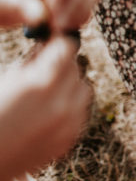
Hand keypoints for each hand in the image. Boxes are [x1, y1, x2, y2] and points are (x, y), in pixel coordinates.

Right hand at [0, 36, 91, 180]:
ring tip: (44, 92)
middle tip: (43, 68)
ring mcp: (69, 124)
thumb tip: (49, 47)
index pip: (66, 48)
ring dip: (69, 85)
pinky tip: (47, 111)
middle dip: (61, 64)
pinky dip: (69, 106)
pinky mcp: (70, 139)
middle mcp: (61, 104)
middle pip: (75, 67)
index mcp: (39, 85)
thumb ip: (31, 64)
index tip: (52, 42)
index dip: (58, 43)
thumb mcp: (5, 82)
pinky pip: (80, 111)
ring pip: (82, 88)